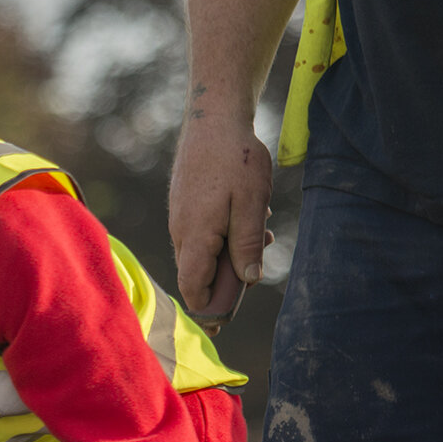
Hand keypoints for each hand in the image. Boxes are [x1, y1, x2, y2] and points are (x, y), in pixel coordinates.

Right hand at [168, 116, 273, 324]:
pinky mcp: (184, 206)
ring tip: (262, 231)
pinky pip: (201, 234)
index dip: (208, 308)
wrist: (213, 119)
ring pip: (202, 253)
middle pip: (197, 274)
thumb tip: (249, 280)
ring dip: (230, 254)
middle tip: (257, 265)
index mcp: (196, 237)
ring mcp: (180, 219)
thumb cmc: (235, 159)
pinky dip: (223, 236)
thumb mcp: (251, 204)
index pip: (193, 287)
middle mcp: (181, 232)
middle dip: (227, 280)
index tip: (223, 322)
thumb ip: (247, 245)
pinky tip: (247, 216)